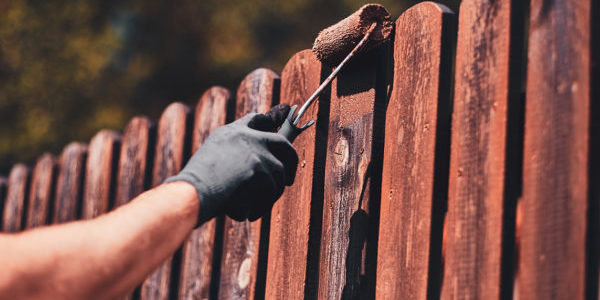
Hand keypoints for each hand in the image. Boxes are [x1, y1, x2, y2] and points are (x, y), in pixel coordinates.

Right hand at [165, 104, 297, 223]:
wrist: (191, 193)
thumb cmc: (194, 187)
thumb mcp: (211, 162)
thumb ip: (232, 157)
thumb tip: (256, 170)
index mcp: (231, 133)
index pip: (256, 120)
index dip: (269, 123)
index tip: (279, 126)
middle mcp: (246, 136)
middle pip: (282, 143)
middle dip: (291, 161)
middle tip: (289, 179)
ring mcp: (255, 151)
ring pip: (279, 173)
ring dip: (271, 194)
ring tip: (256, 208)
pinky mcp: (260, 168)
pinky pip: (271, 192)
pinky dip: (261, 207)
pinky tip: (249, 214)